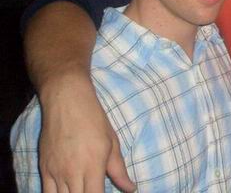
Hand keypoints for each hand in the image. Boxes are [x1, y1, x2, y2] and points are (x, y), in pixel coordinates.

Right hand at [38, 73, 135, 192]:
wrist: (67, 101)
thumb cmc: (93, 119)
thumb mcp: (112, 142)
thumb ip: (119, 170)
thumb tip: (130, 188)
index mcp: (93, 166)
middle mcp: (73, 173)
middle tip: (94, 191)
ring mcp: (56, 172)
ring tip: (81, 190)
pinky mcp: (44, 169)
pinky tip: (66, 192)